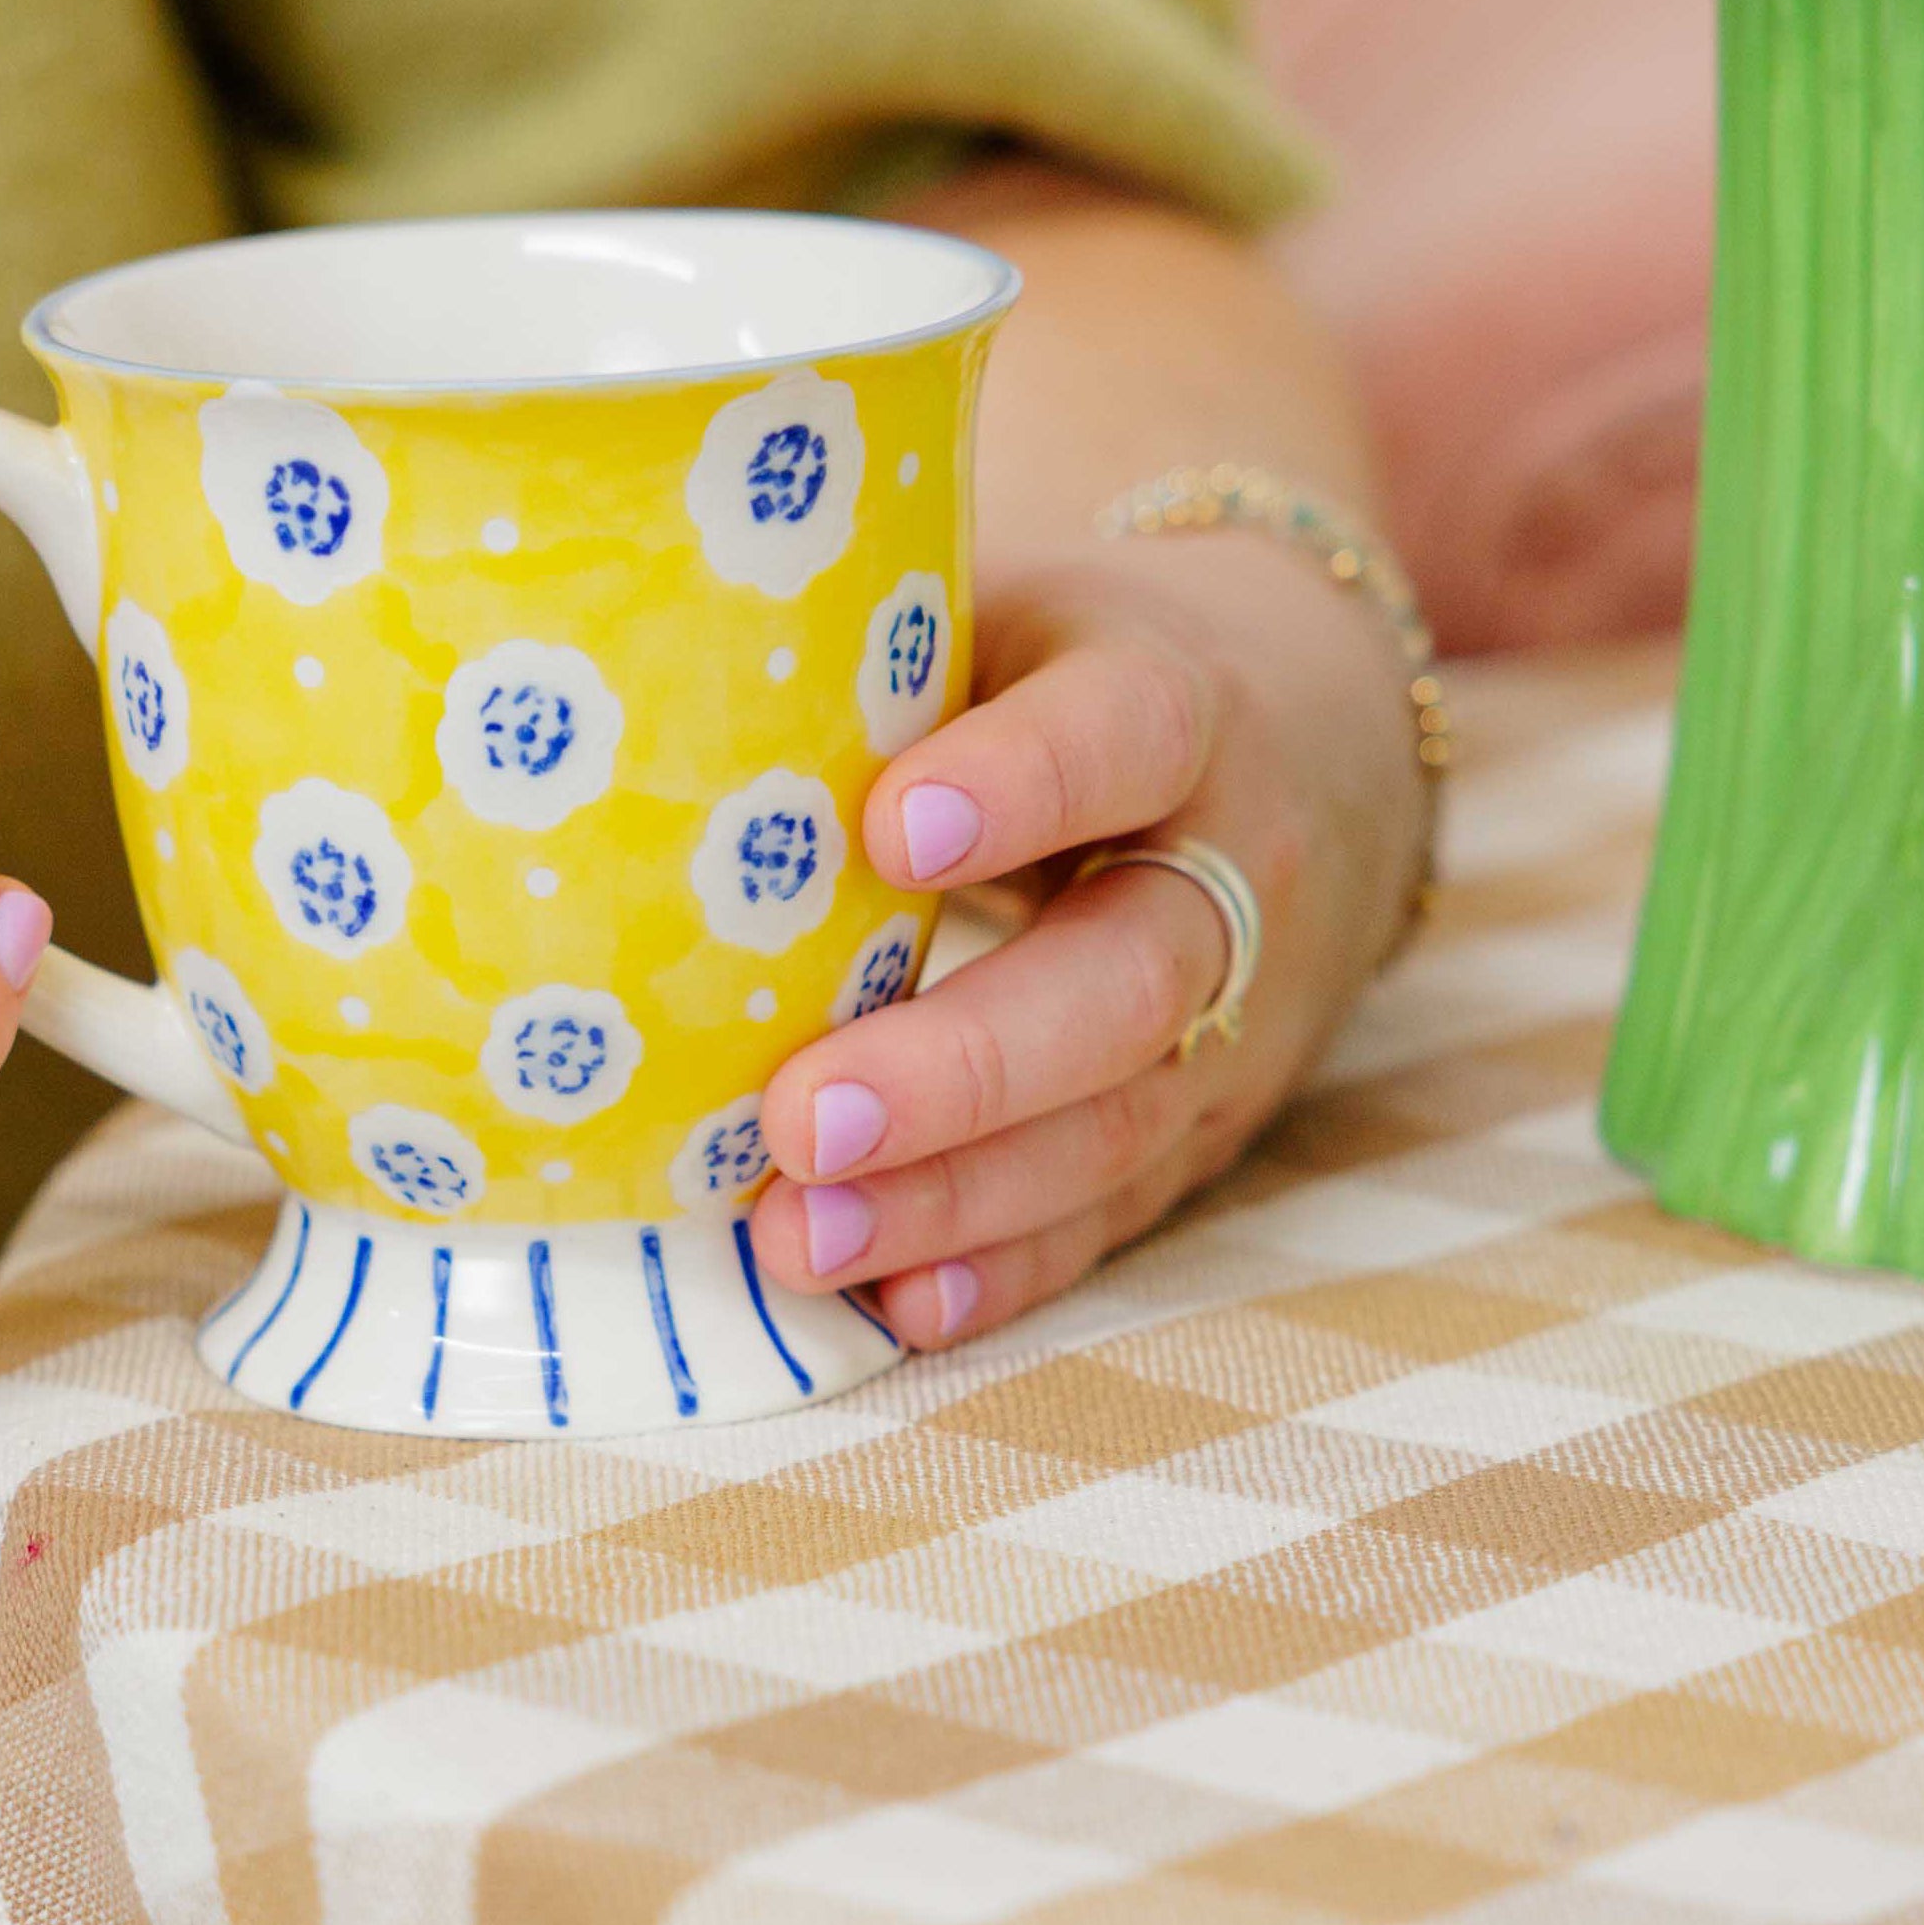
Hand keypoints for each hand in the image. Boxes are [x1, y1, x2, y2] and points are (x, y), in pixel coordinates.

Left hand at [751, 530, 1424, 1351]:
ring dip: (956, 1197)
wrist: (1298, 752)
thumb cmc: (1060, 678)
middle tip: (800, 1115)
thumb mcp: (1002, 617)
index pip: (1122, 732)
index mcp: (1177, 705)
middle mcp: (1230, 872)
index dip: (1023, 781)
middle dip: (964, 1065)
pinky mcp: (1200, 1129)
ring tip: (796, 1238)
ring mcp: (1232, 1022)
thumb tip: (625, 659)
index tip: (891, 827)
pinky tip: (898, 1307)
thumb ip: (869, 648)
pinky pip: (1116, 1217)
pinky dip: (1008, 1269)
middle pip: (1128, 980)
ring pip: (1117, 1125)